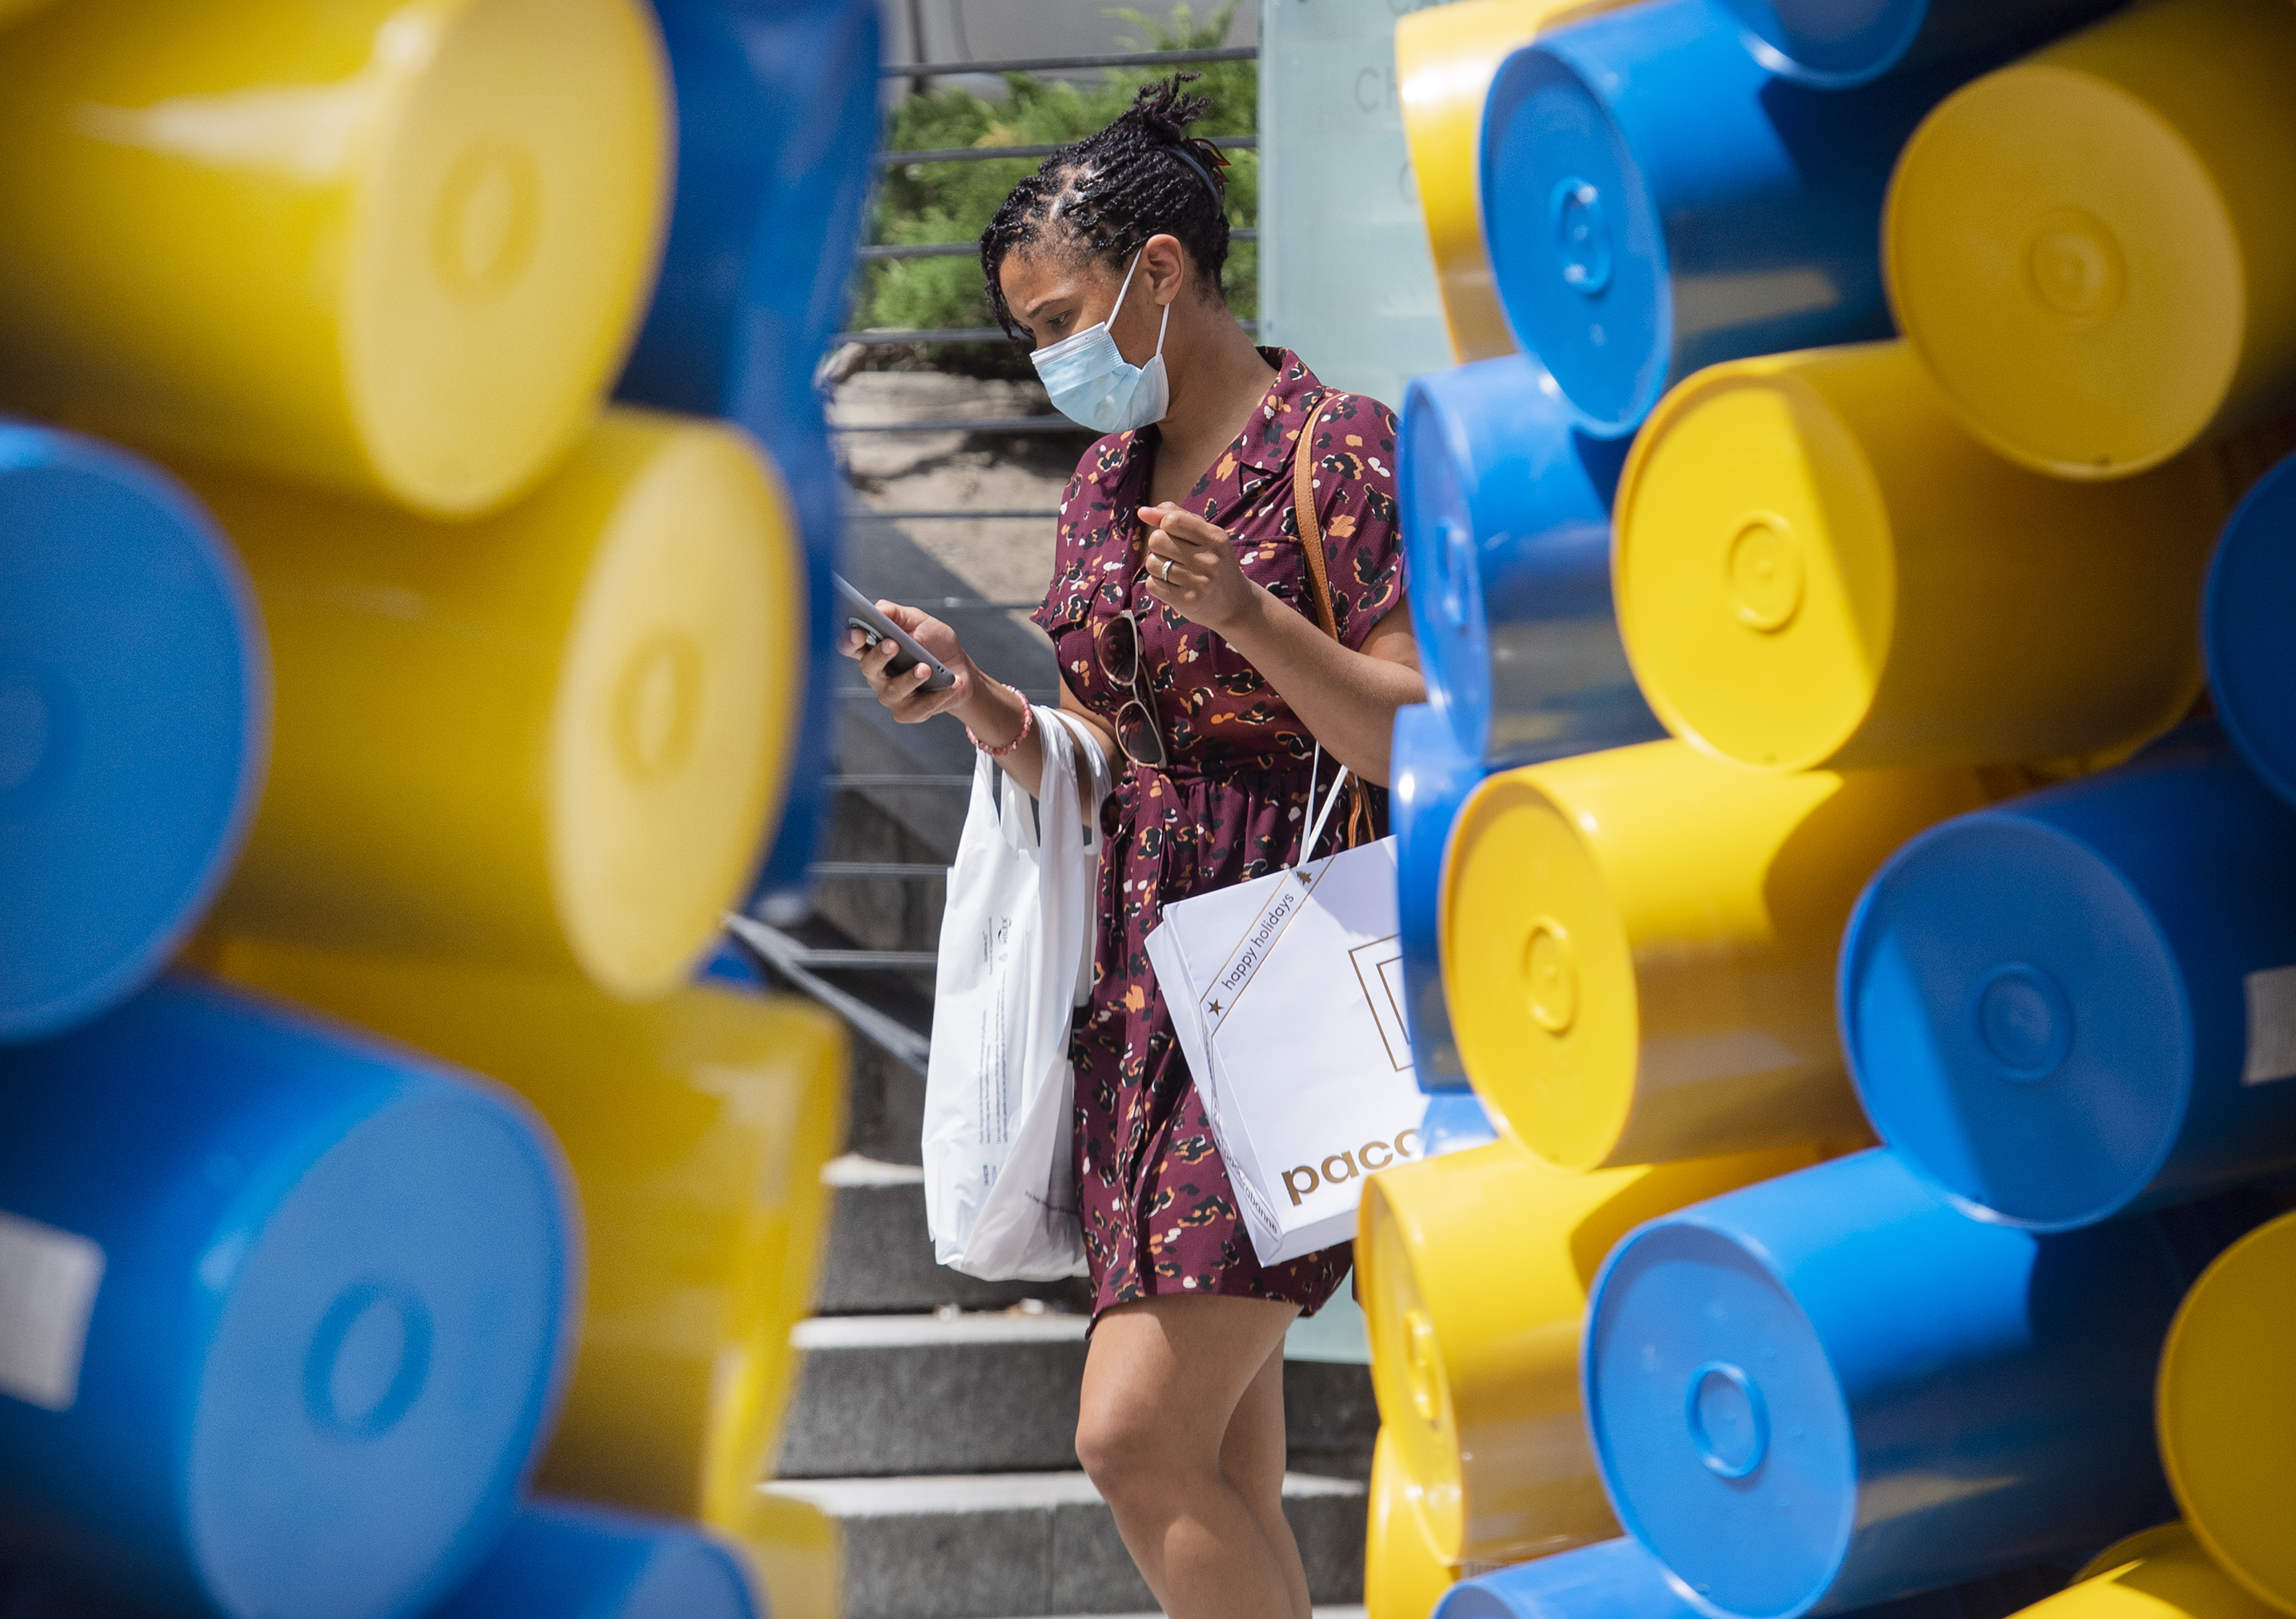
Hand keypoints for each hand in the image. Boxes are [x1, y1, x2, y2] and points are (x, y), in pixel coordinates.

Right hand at [839, 599, 974, 723]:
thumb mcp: (919, 622)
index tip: (858, 633)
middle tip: (894, 644)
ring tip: (927, 668)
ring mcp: (891, 695)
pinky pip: (918, 708)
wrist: (961, 670)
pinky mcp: (908, 712)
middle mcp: (877, 674)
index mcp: (874, 649)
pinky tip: (951, 684)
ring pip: (893, 690)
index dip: (850, 641)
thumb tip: (878, 609)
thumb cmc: (935, 644)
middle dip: (879, 656)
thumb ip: (897, 614)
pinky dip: (937, 697)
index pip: (851, 646)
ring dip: (910, 679)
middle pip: (868, 668)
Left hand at [1139, 503, 1260, 635]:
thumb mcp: (1205, 534)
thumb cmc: (1213, 561)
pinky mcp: (1187, 601)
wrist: (1234, 603)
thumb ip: (1177, 516)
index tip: (1174, 533)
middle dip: (1158, 545)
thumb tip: (1143, 512)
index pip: (1172, 520)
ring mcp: (1199, 583)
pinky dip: (1157, 583)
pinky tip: (1174, 585)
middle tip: (1174, 554)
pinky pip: (1151, 584)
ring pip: (1151, 563)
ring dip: (1157, 565)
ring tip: (1175, 571)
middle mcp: (1210, 560)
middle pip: (1156, 540)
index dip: (1164, 524)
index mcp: (1216, 538)